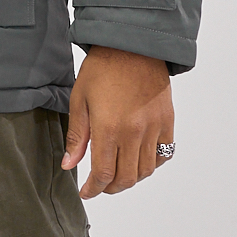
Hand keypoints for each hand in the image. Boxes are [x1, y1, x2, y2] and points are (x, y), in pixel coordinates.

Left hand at [62, 46, 172, 198]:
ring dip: (131, 178)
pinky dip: (151, 164)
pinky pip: (164, 154)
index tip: (87, 191)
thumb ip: (77, 137)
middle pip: (126, 178)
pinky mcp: (167, 120)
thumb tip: (70, 165)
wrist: (134, 44)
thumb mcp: (80, 100)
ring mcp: (154, 127)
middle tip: (100, 185)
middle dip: (110, 188)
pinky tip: (138, 159)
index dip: (94, 189)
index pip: (104, 173)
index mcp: (109, 128)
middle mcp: (134, 132)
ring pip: (146, 170)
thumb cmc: (102, 68)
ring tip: (118, 173)